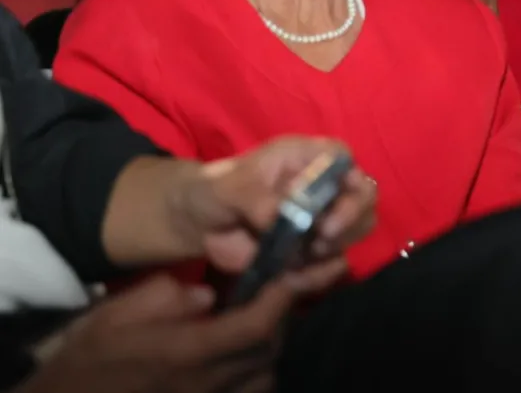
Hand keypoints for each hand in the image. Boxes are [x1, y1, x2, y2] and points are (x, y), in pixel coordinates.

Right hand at [19, 275, 292, 392]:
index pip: (256, 326)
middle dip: (279, 319)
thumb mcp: (118, 313)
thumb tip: (208, 296)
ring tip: (257, 326)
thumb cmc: (89, 358)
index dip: (282, 299)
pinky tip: (241, 360)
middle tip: (274, 294)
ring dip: (270, 350)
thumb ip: (168, 296)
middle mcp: (207, 384)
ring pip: (265, 378)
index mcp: (188, 352)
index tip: (295, 274)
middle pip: (268, 351)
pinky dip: (256, 377)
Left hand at [169, 136, 376, 291]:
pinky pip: (333, 264)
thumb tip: (276, 216)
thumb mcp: (226, 188)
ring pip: (357, 231)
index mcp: (306, 157)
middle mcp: (323, 184)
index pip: (344, 159)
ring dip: (335, 250)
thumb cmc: (215, 191)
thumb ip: (253, 197)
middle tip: (321, 241)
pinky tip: (291, 279)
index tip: (331, 212)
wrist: (200, 224)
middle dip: (350, 221)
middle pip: (364, 196)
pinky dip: (318, 276)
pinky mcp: (314, 249)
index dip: (349, 179)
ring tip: (301, 261)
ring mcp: (323, 217)